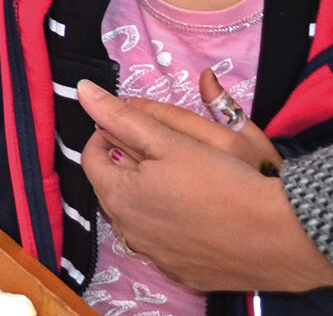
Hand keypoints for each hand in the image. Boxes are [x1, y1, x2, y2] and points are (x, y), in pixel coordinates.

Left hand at [80, 81, 332, 292]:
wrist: (279, 237)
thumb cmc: (222, 182)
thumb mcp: (169, 140)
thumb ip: (121, 116)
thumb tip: (83, 90)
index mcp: (118, 197)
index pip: (92, 157)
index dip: (109, 135)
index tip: (132, 126)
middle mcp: (129, 232)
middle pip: (114, 187)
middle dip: (128, 165)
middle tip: (162, 150)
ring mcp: (155, 256)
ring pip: (138, 217)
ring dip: (148, 196)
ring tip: (181, 180)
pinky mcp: (182, 273)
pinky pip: (164, 243)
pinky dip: (171, 225)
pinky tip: (197, 213)